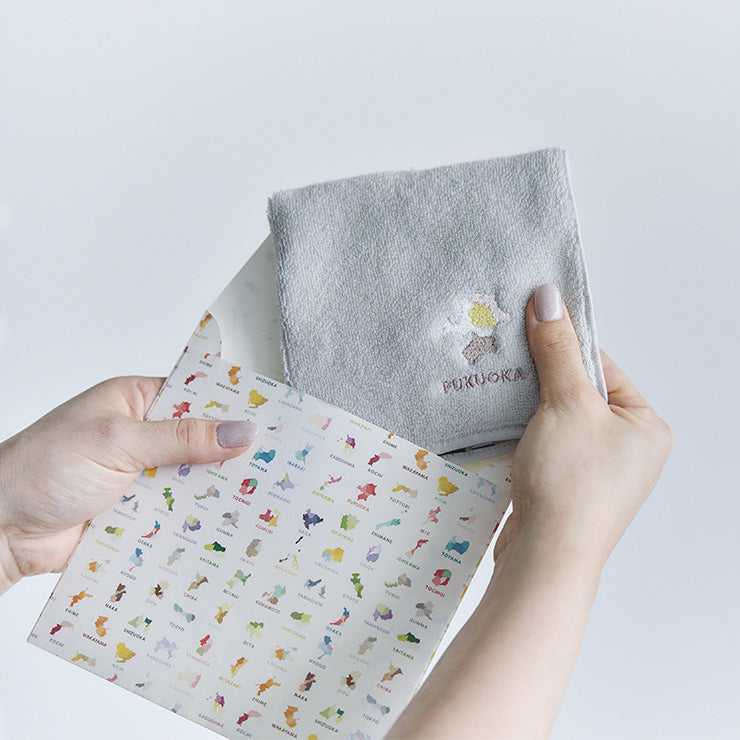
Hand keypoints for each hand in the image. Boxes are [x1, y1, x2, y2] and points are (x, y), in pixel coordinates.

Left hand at [0, 376, 257, 591]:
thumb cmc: (42, 468)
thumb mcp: (117, 441)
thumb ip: (180, 437)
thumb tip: (239, 431)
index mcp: (136, 403)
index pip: (197, 399)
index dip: (232, 411)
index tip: (272, 425)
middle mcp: (142, 439)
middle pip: (200, 445)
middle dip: (229, 459)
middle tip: (273, 471)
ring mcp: (141, 479)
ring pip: (191, 484)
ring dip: (213, 496)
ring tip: (258, 505)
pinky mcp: (137, 516)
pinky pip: (176, 518)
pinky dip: (194, 526)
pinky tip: (222, 533)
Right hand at [387, 284, 672, 739]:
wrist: (546, 558)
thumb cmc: (570, 483)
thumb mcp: (566, 404)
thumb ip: (557, 350)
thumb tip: (548, 297)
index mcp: (646, 425)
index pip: (602, 366)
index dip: (562, 349)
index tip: (527, 335)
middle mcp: (629, 449)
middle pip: (578, 393)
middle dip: (541, 379)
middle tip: (507, 363)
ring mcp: (598, 472)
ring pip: (557, 420)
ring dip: (528, 407)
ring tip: (499, 393)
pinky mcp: (567, 487)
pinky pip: (546, 446)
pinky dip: (524, 434)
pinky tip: (502, 428)